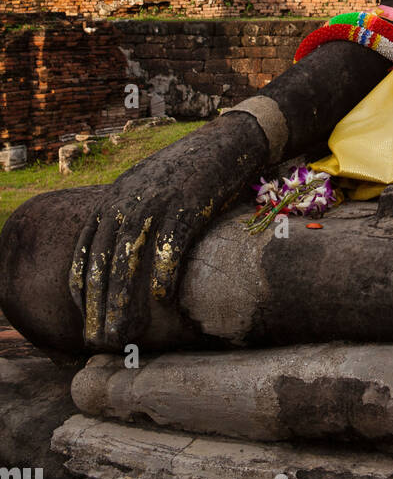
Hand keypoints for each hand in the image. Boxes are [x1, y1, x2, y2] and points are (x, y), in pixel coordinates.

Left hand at [68, 111, 268, 349]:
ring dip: (122, 297)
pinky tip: (161, 298)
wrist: (225, 140)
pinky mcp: (187, 202)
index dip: (81, 286)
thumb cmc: (187, 170)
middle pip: (103, 258)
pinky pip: (169, 243)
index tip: (83, 317)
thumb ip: (128, 215)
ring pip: (129, 256)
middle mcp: (128, 199)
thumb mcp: (146, 187)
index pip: (85, 248)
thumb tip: (119, 257)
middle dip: (98, 302)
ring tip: (122, 330)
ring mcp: (157, 200)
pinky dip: (162, 271)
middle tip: (97, 338)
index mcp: (114, 197)